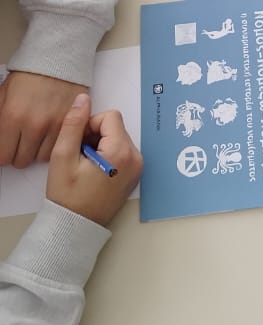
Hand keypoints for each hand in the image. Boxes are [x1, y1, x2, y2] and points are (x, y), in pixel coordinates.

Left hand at [0, 72, 83, 166]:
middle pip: (21, 161)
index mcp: (12, 116)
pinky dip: (52, 145)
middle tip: (20, 141)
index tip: (6, 148)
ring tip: (35, 137)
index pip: (3, 156)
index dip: (3, 153)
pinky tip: (48, 135)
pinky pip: (58, 148)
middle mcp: (33, 125)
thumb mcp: (3, 95)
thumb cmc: (29, 75)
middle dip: (18, 153)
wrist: (57, 59)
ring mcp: (54, 126)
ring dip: (36, 151)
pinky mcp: (71, 124)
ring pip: (40, 158)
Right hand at [46, 94, 141, 226]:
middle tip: (79, 155)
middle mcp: (136, 158)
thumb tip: (83, 98)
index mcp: (121, 152)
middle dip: (95, 135)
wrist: (76, 226)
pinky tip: (93, 170)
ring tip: (85, 164)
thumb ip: (73, 124)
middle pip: (115, 126)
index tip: (78, 143)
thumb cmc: (67, 195)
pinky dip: (107, 154)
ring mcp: (137, 167)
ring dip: (100, 144)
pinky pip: (122, 150)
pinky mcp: (135, 174)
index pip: (110, 116)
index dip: (90, 124)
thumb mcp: (63, 156)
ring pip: (117, 137)